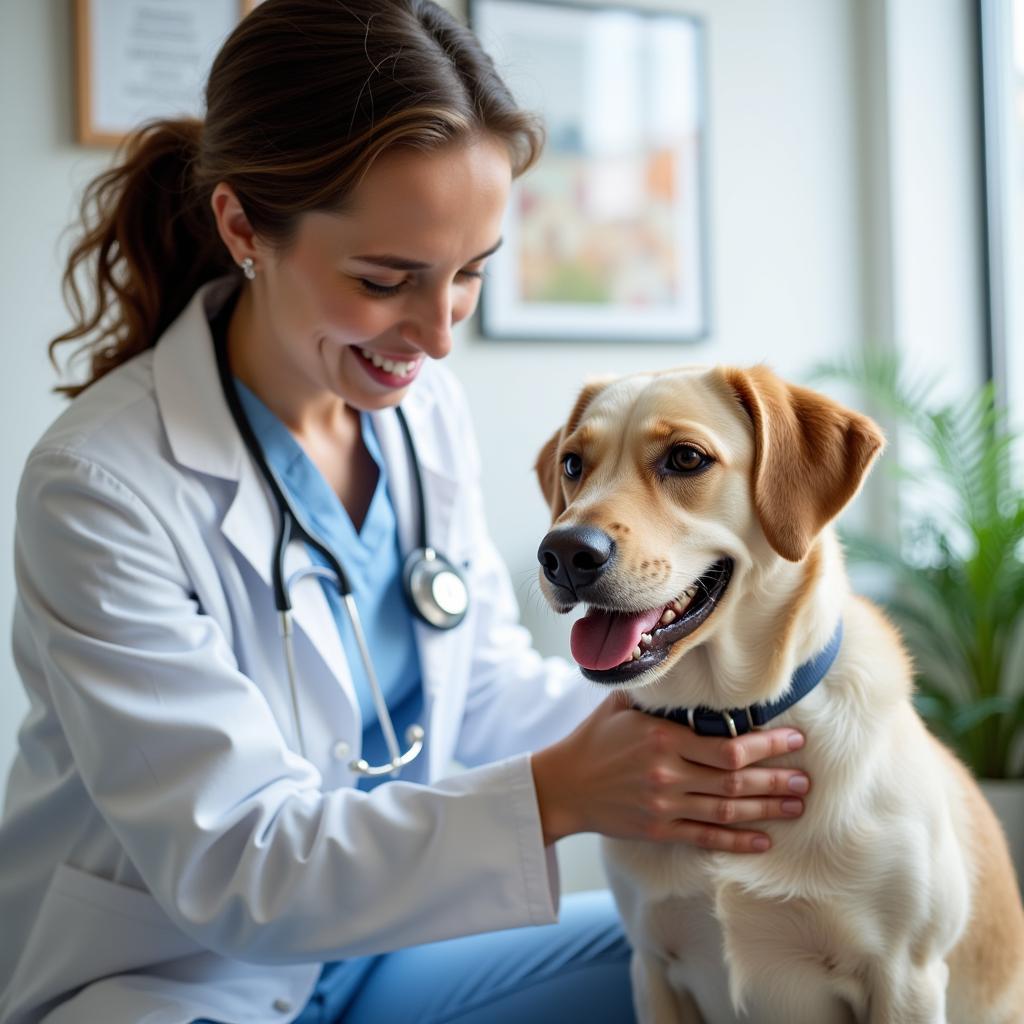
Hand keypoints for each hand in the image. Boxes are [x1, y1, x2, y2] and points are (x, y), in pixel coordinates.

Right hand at [531, 691, 808, 852]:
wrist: (562, 785)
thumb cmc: (594, 739)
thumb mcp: (622, 706)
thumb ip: (658, 693)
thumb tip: (689, 664)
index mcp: (663, 740)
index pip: (728, 747)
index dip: (767, 746)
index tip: (794, 740)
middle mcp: (668, 775)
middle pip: (736, 782)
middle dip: (776, 780)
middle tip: (806, 779)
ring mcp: (664, 806)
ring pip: (727, 811)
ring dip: (766, 809)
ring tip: (797, 806)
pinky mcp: (658, 830)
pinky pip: (706, 838)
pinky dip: (737, 841)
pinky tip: (763, 840)